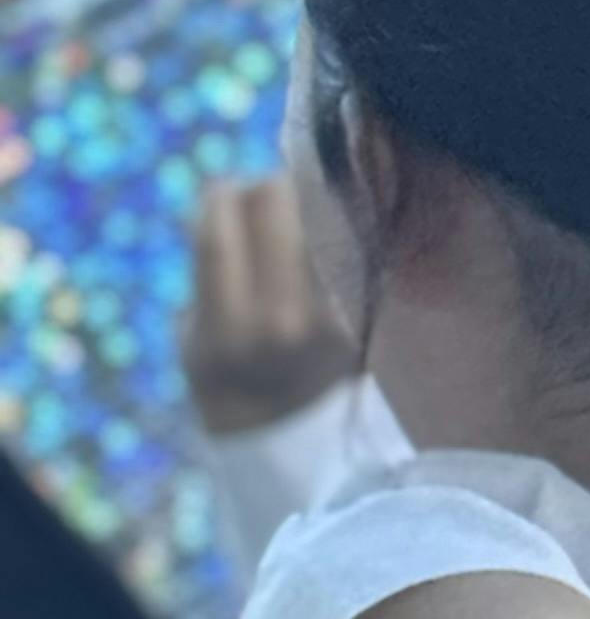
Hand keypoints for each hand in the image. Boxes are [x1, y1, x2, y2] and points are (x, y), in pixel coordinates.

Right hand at [182, 177, 354, 437]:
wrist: (288, 431)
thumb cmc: (226, 368)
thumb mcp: (192, 328)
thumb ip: (206, 264)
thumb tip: (225, 190)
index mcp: (229, 327)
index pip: (217, 234)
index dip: (217, 195)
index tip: (219, 192)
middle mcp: (285, 319)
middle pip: (277, 200)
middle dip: (262, 187)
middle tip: (259, 198)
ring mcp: (333, 313)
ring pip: (324, 209)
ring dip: (307, 197)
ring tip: (295, 210)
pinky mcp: (367, 306)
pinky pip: (351, 238)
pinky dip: (337, 223)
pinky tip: (326, 225)